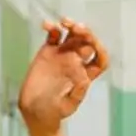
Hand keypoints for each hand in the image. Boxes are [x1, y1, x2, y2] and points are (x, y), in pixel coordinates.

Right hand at [20, 18, 107, 135]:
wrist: (35, 112)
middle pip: (86, 42)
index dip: (99, 49)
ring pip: (71, 36)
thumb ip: (77, 92)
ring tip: (65, 23)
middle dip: (85, 33)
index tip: (92, 44)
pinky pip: (53, 36)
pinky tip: (47, 25)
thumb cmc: (53, 113)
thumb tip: (84, 76)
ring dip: (71, 26)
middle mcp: (76, 63)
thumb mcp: (68, 106)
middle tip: (76, 29)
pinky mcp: (48, 52)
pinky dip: (52, 28)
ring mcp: (62, 56)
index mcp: (85, 75)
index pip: (99, 59)